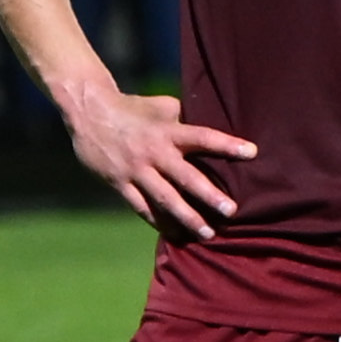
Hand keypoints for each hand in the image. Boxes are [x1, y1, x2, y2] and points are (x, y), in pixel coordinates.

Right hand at [58, 76, 255, 231]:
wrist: (89, 112)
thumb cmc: (133, 109)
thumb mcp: (161, 107)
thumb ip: (185, 119)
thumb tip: (214, 121)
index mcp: (167, 131)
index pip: (202, 137)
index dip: (226, 145)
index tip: (252, 152)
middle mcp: (154, 153)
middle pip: (186, 176)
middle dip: (209, 194)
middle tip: (231, 210)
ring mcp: (136, 171)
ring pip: (165, 199)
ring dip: (187, 217)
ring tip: (208, 233)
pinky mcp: (120, 184)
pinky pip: (142, 208)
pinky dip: (159, 222)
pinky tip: (175, 234)